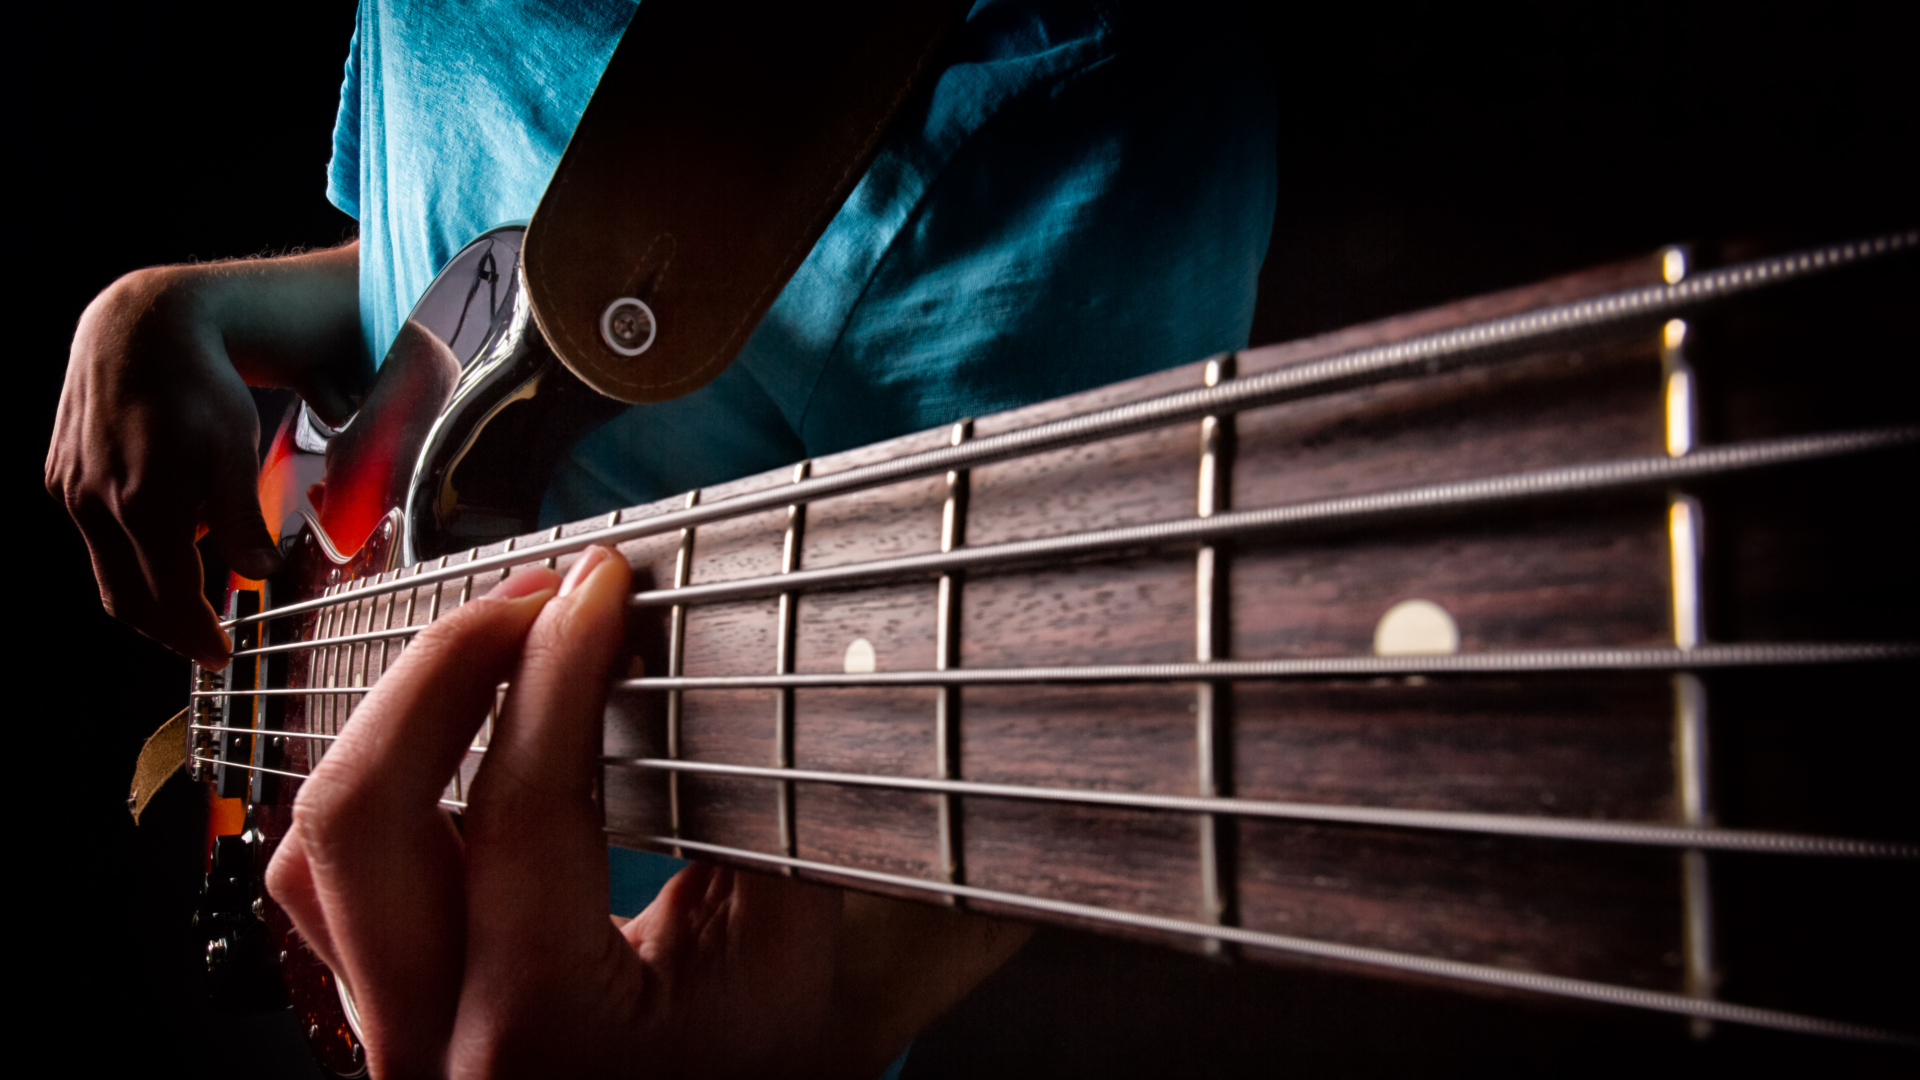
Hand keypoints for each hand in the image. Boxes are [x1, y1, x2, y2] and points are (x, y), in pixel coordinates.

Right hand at [46, 244, 365, 665]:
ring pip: (108, 572)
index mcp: (144, 505)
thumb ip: (244, 519)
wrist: (140, 330)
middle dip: (168, 630)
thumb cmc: (201, 388)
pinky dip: (129, 556)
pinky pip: (95, 538)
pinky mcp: (60, 478)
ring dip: (147, 595)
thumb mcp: (236, 450)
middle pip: (129, 598)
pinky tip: (164, 547)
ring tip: (189, 604)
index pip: (167, 599)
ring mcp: (71, 492)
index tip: (220, 656)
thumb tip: (258, 575)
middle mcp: (96, 504)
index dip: (194, 635)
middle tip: (204, 644)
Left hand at [267, 547, 866, 1077]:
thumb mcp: (781, 933)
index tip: (601, 588)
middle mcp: (435, 1045)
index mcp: (546, 1035)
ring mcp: (388, 1027)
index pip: (520, 814)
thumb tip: (704, 646)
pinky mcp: (375, 1000)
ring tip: (493, 644)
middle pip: (358, 820)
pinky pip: (327, 871)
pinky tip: (455, 719)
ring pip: (313, 845)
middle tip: (531, 598)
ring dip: (397, 717)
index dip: (558, 674)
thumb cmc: (759, 1031)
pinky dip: (380, 773)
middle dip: (439, 669)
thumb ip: (743, 802)